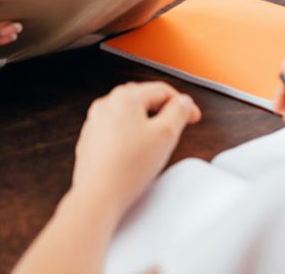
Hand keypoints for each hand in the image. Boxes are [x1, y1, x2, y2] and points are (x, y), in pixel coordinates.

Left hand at [69, 82, 201, 218]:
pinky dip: (130, 135)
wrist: (98, 194)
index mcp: (124, 97)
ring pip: (128, 115)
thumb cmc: (127, 168)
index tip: (193, 115)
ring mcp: (95, 122)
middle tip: (178, 124)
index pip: (161, 90)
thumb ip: (179, 112)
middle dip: (163, 110)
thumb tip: (184, 102)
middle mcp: (106, 105)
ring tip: (158, 141)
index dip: (183, 103)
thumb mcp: (166, 135)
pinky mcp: (91, 140)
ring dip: (147, 122)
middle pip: (143, 98)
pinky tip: (137, 153)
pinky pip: (116, 130)